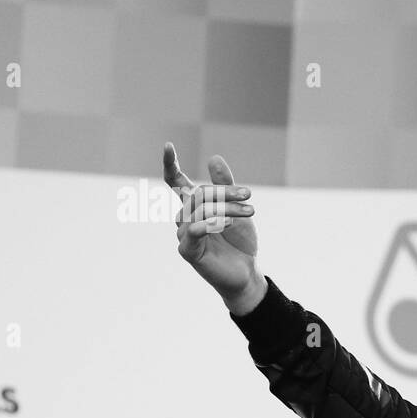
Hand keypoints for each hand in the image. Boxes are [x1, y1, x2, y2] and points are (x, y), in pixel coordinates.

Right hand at [164, 143, 264, 313]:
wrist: (246, 272)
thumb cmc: (239, 242)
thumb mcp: (237, 208)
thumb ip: (224, 185)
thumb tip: (214, 158)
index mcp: (193, 206)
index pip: (175, 182)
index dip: (170, 164)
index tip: (167, 145)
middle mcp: (184, 218)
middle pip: (197, 194)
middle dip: (224, 192)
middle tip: (249, 195)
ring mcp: (183, 234)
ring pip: (199, 210)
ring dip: (227, 207)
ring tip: (249, 211)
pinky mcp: (187, 251)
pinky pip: (192, 231)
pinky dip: (210, 223)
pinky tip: (227, 222)